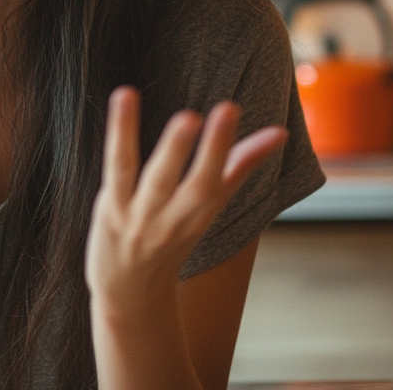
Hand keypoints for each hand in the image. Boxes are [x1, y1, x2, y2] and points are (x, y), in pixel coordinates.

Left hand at [85, 87, 286, 313]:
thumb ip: (240, 165)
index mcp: (204, 213)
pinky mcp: (112, 209)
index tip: (244, 114)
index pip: (223, 181)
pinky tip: (124, 97)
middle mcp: (178, 217)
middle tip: (228, 111)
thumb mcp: (209, 207)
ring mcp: (143, 216)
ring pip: (160, 180)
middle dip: (215, 150)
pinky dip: (121, 134)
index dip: (240, 150)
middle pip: (200, 185)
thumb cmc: (173, 238)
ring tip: (189, 117)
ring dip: (175, 148)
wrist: (131, 294)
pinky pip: (118, 168)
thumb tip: (281, 132)